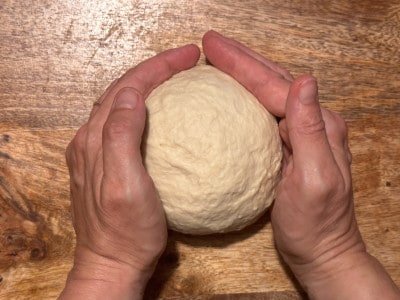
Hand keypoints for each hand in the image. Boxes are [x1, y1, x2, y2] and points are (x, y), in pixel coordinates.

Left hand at [60, 44, 199, 299]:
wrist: (112, 264)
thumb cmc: (125, 231)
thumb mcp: (125, 186)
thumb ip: (121, 137)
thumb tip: (133, 96)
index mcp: (95, 139)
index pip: (128, 87)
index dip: (158, 67)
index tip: (189, 56)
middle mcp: (91, 139)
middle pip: (123, 89)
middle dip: (155, 68)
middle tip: (187, 59)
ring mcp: (97, 151)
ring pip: (122, 102)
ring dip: (148, 82)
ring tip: (175, 75)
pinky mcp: (106, 163)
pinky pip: (124, 122)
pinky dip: (143, 105)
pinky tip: (159, 108)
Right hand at [202, 30, 399, 298]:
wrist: (321, 251)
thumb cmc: (316, 224)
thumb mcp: (316, 180)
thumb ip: (311, 131)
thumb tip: (305, 82)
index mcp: (319, 126)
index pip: (275, 85)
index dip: (243, 64)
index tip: (212, 47)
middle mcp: (311, 124)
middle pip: (272, 81)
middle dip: (241, 59)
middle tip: (211, 44)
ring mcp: (299, 135)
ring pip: (268, 93)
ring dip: (244, 72)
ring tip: (220, 58)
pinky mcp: (287, 147)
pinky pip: (264, 113)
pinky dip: (246, 97)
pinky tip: (232, 94)